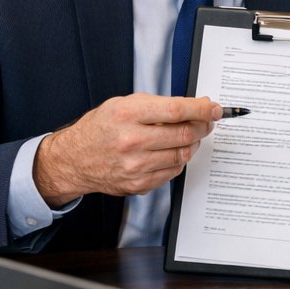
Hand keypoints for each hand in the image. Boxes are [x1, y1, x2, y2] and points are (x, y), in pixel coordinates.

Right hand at [34, 94, 220, 203]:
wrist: (74, 159)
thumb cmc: (102, 127)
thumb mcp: (125, 104)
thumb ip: (162, 104)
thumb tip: (199, 105)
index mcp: (127, 114)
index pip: (177, 111)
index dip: (202, 110)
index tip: (215, 109)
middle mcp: (131, 141)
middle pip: (184, 135)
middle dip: (202, 127)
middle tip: (206, 122)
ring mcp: (135, 166)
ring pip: (182, 155)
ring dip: (192, 144)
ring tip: (187, 136)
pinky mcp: (138, 184)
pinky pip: (173, 172)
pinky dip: (178, 160)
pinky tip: (171, 151)